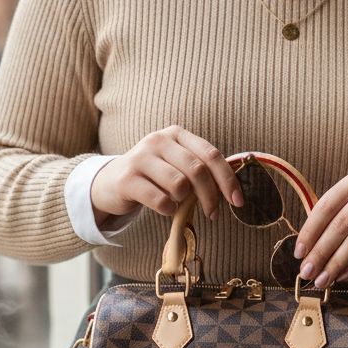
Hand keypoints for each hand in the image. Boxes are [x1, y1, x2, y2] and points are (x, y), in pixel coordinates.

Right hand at [90, 125, 244, 226]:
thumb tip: (232, 191)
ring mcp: (140, 158)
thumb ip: (200, 169)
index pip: (211, 154)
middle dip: (211, 196)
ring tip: (177, 203)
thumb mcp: (175, 163)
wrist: (109, 182)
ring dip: (184, 201)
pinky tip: (165, 208)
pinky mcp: (127, 179)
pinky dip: (169, 210)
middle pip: (198, 171)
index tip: (238, 201)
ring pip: (179, 185)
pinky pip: (161, 200)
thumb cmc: (152, 176)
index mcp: (176, 134)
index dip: (228, 179)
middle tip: (213, 214)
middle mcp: (158, 140)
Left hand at [293, 171, 347, 286]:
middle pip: (340, 225)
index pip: (326, 206)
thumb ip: (337, 213)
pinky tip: (344, 276)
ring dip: (336, 263)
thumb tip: (308, 246)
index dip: (310, 231)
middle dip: (320, 252)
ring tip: (322, 280)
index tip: (298, 252)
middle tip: (306, 272)